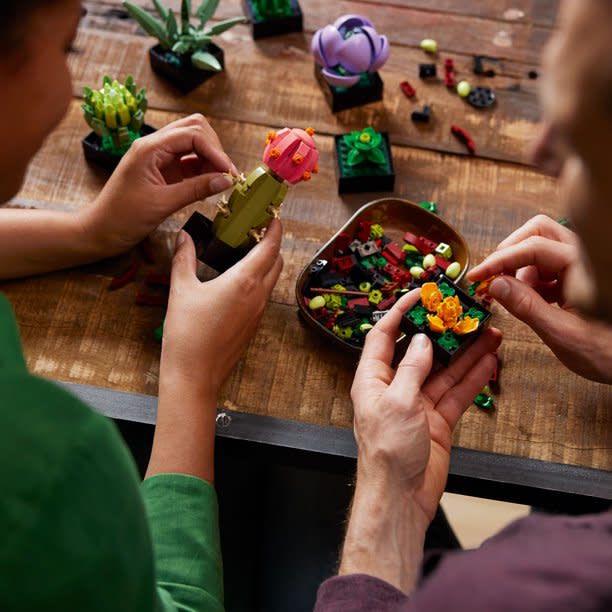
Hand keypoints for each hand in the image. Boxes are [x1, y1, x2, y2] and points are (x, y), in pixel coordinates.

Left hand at [81, 114, 236, 254]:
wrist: (101, 231)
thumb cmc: (122, 218)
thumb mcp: (162, 204)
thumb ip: (195, 189)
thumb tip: (225, 180)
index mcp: (149, 148)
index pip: (192, 134)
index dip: (215, 151)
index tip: (228, 173)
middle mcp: (154, 146)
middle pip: (194, 129)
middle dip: (214, 148)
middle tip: (226, 175)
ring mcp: (158, 157)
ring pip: (193, 144)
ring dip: (210, 158)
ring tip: (220, 181)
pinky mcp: (162, 170)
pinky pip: (188, 161)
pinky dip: (203, 169)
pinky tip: (209, 184)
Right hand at [160, 219, 282, 399]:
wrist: (194, 375)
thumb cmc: (187, 333)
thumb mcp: (182, 289)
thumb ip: (184, 258)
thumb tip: (184, 236)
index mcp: (245, 281)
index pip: (270, 247)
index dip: (275, 229)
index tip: (272, 216)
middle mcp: (259, 296)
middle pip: (277, 262)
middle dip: (272, 244)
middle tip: (256, 231)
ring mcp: (259, 312)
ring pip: (272, 280)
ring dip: (266, 263)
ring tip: (246, 252)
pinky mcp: (253, 325)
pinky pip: (264, 296)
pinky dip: (259, 281)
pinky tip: (238, 280)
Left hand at [351, 290, 501, 522]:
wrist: (400, 497)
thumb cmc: (387, 452)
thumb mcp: (397, 403)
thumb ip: (412, 370)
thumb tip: (421, 341)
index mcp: (373, 379)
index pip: (384, 336)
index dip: (400, 312)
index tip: (420, 293)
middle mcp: (395, 387)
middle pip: (420, 352)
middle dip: (442, 333)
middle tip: (463, 314)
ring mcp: (418, 403)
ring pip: (444, 371)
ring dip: (465, 354)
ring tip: (488, 334)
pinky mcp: (437, 420)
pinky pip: (456, 393)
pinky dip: (471, 379)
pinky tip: (488, 362)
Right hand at [467, 214, 611, 382]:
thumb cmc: (607, 352)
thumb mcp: (561, 333)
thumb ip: (526, 306)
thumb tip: (495, 285)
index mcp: (583, 266)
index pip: (532, 248)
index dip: (499, 261)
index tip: (476, 277)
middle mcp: (583, 257)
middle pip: (537, 232)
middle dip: (510, 252)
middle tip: (493, 278)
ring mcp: (581, 264)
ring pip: (540, 246)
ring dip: (520, 268)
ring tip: (517, 298)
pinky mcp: (577, 275)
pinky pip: (547, 265)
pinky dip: (531, 279)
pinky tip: (533, 302)